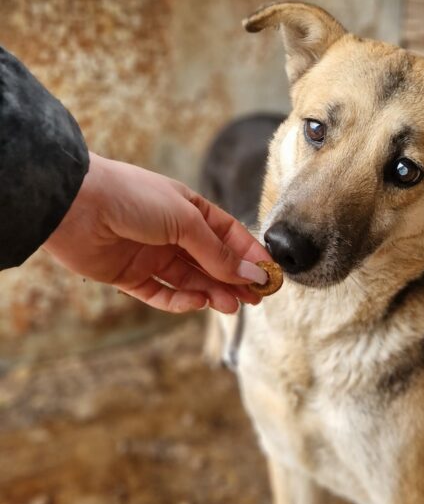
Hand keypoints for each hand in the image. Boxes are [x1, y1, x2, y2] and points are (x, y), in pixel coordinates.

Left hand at [43, 152, 270, 313]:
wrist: (75, 204)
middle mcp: (170, 233)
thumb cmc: (131, 197)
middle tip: (255, 299)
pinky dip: (181, 301)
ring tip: (231, 305)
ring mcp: (150, 255)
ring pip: (191, 280)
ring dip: (213, 293)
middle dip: (235, 280)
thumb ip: (217, 252)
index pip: (228, 235)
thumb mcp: (185, 220)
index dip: (249, 256)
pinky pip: (161, 294)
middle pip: (212, 262)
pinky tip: (198, 302)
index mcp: (187, 209)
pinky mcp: (129, 276)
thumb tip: (250, 275)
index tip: (269, 276)